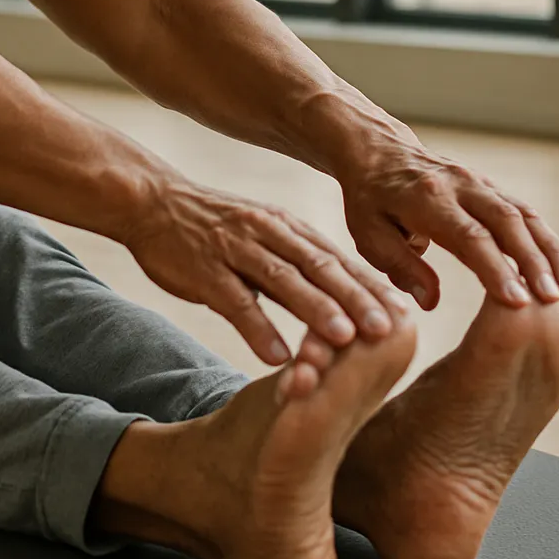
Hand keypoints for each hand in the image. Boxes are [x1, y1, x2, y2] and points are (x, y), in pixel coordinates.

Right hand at [121, 174, 410, 366]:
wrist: (152, 202)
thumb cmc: (212, 226)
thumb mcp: (263, 233)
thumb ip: (298, 260)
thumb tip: (344, 293)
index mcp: (287, 228)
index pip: (339, 258)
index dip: (372, 285)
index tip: (406, 314)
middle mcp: (267, 235)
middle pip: (320, 268)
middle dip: (356, 299)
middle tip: (389, 330)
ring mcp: (235, 250)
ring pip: (282, 281)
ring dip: (315, 310)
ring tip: (344, 340)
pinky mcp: (203, 269)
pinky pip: (234, 301)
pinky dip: (257, 328)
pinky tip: (275, 356)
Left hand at [336, 123, 558, 322]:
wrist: (377, 151)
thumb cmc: (369, 200)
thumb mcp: (368, 234)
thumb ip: (399, 265)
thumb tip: (430, 301)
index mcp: (427, 198)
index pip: (469, 235)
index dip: (495, 268)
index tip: (518, 302)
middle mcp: (460, 185)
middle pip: (507, 223)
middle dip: (534, 263)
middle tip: (555, 302)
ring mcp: (480, 183)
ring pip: (526, 216)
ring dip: (551, 254)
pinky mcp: (492, 188)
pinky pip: (528, 214)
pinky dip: (550, 242)